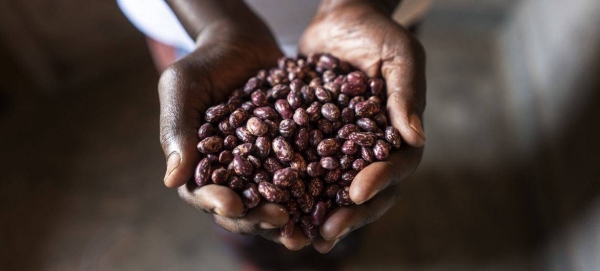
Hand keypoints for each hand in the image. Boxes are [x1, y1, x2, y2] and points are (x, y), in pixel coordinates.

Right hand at [159, 13, 310, 249]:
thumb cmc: (203, 64)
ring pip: (276, 199)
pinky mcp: (291, 153)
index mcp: (201, 167)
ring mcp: (264, 166)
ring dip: (292, 215)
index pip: (204, 194)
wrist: (241, 44)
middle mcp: (233, 174)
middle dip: (260, 218)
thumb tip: (172, 180)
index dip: (218, 203)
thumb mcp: (182, 88)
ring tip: (309, 227)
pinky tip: (332, 195)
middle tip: (280, 220)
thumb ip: (177, 130)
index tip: (232, 206)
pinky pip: (304, 174)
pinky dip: (316, 187)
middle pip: (244, 207)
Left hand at [299, 1, 425, 252]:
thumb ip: (407, 93)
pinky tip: (272, 204)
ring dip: (317, 215)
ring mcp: (341, 148)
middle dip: (348, 215)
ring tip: (298, 235)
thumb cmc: (376, 32)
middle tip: (325, 232)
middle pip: (365, 191)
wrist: (340, 18)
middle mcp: (371, 148)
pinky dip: (291, 190)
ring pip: (333, 190)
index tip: (356, 193)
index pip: (396, 166)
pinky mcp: (312, 140)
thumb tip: (416, 137)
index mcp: (398, 133)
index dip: (379, 182)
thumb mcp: (399, 54)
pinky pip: (304, 170)